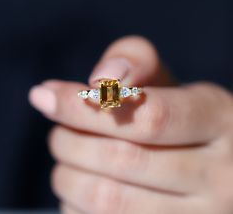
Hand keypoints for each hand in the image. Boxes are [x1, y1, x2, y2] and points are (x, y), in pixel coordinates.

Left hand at [29, 36, 232, 213]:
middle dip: (72, 140)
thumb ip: (135, 61)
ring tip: (66, 156)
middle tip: (58, 131)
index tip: (45, 96)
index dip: (86, 107)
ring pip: (110, 201)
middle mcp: (220, 175)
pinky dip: (77, 204)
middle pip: (124, 160)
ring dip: (69, 175)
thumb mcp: (165, 80)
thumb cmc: (176, 111)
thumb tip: (100, 79)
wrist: (204, 158)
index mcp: (219, 121)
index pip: (149, 117)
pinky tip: (81, 185)